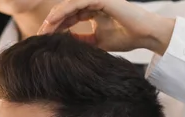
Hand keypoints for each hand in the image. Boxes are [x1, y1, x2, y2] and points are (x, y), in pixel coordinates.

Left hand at [38, 0, 174, 54]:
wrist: (146, 35)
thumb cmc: (127, 38)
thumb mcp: (97, 42)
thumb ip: (82, 40)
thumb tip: (65, 44)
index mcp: (93, 11)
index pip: (69, 17)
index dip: (56, 28)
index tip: (44, 40)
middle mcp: (94, 3)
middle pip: (66, 10)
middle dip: (52, 23)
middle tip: (39, 35)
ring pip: (70, 5)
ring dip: (55, 16)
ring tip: (44, 28)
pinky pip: (78, 3)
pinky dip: (65, 10)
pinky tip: (55, 20)